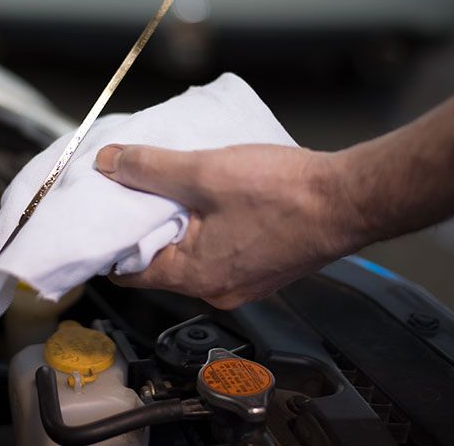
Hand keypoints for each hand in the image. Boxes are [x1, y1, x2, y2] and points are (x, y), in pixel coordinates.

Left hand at [95, 144, 360, 308]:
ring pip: (192, 255)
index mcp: (194, 275)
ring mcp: (244, 282)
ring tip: (175, 187)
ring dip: (179, 223)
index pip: (128, 273)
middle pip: (160, 262)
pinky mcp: (264, 268)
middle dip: (145, 226)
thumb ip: (149, 168)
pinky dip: (208, 227)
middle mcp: (217, 289)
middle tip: (137, 190)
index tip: (103, 215)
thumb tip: (109, 164)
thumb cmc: (286, 194)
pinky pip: (220, 250)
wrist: (350, 199)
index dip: (110, 241)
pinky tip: (213, 196)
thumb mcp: (203, 171)